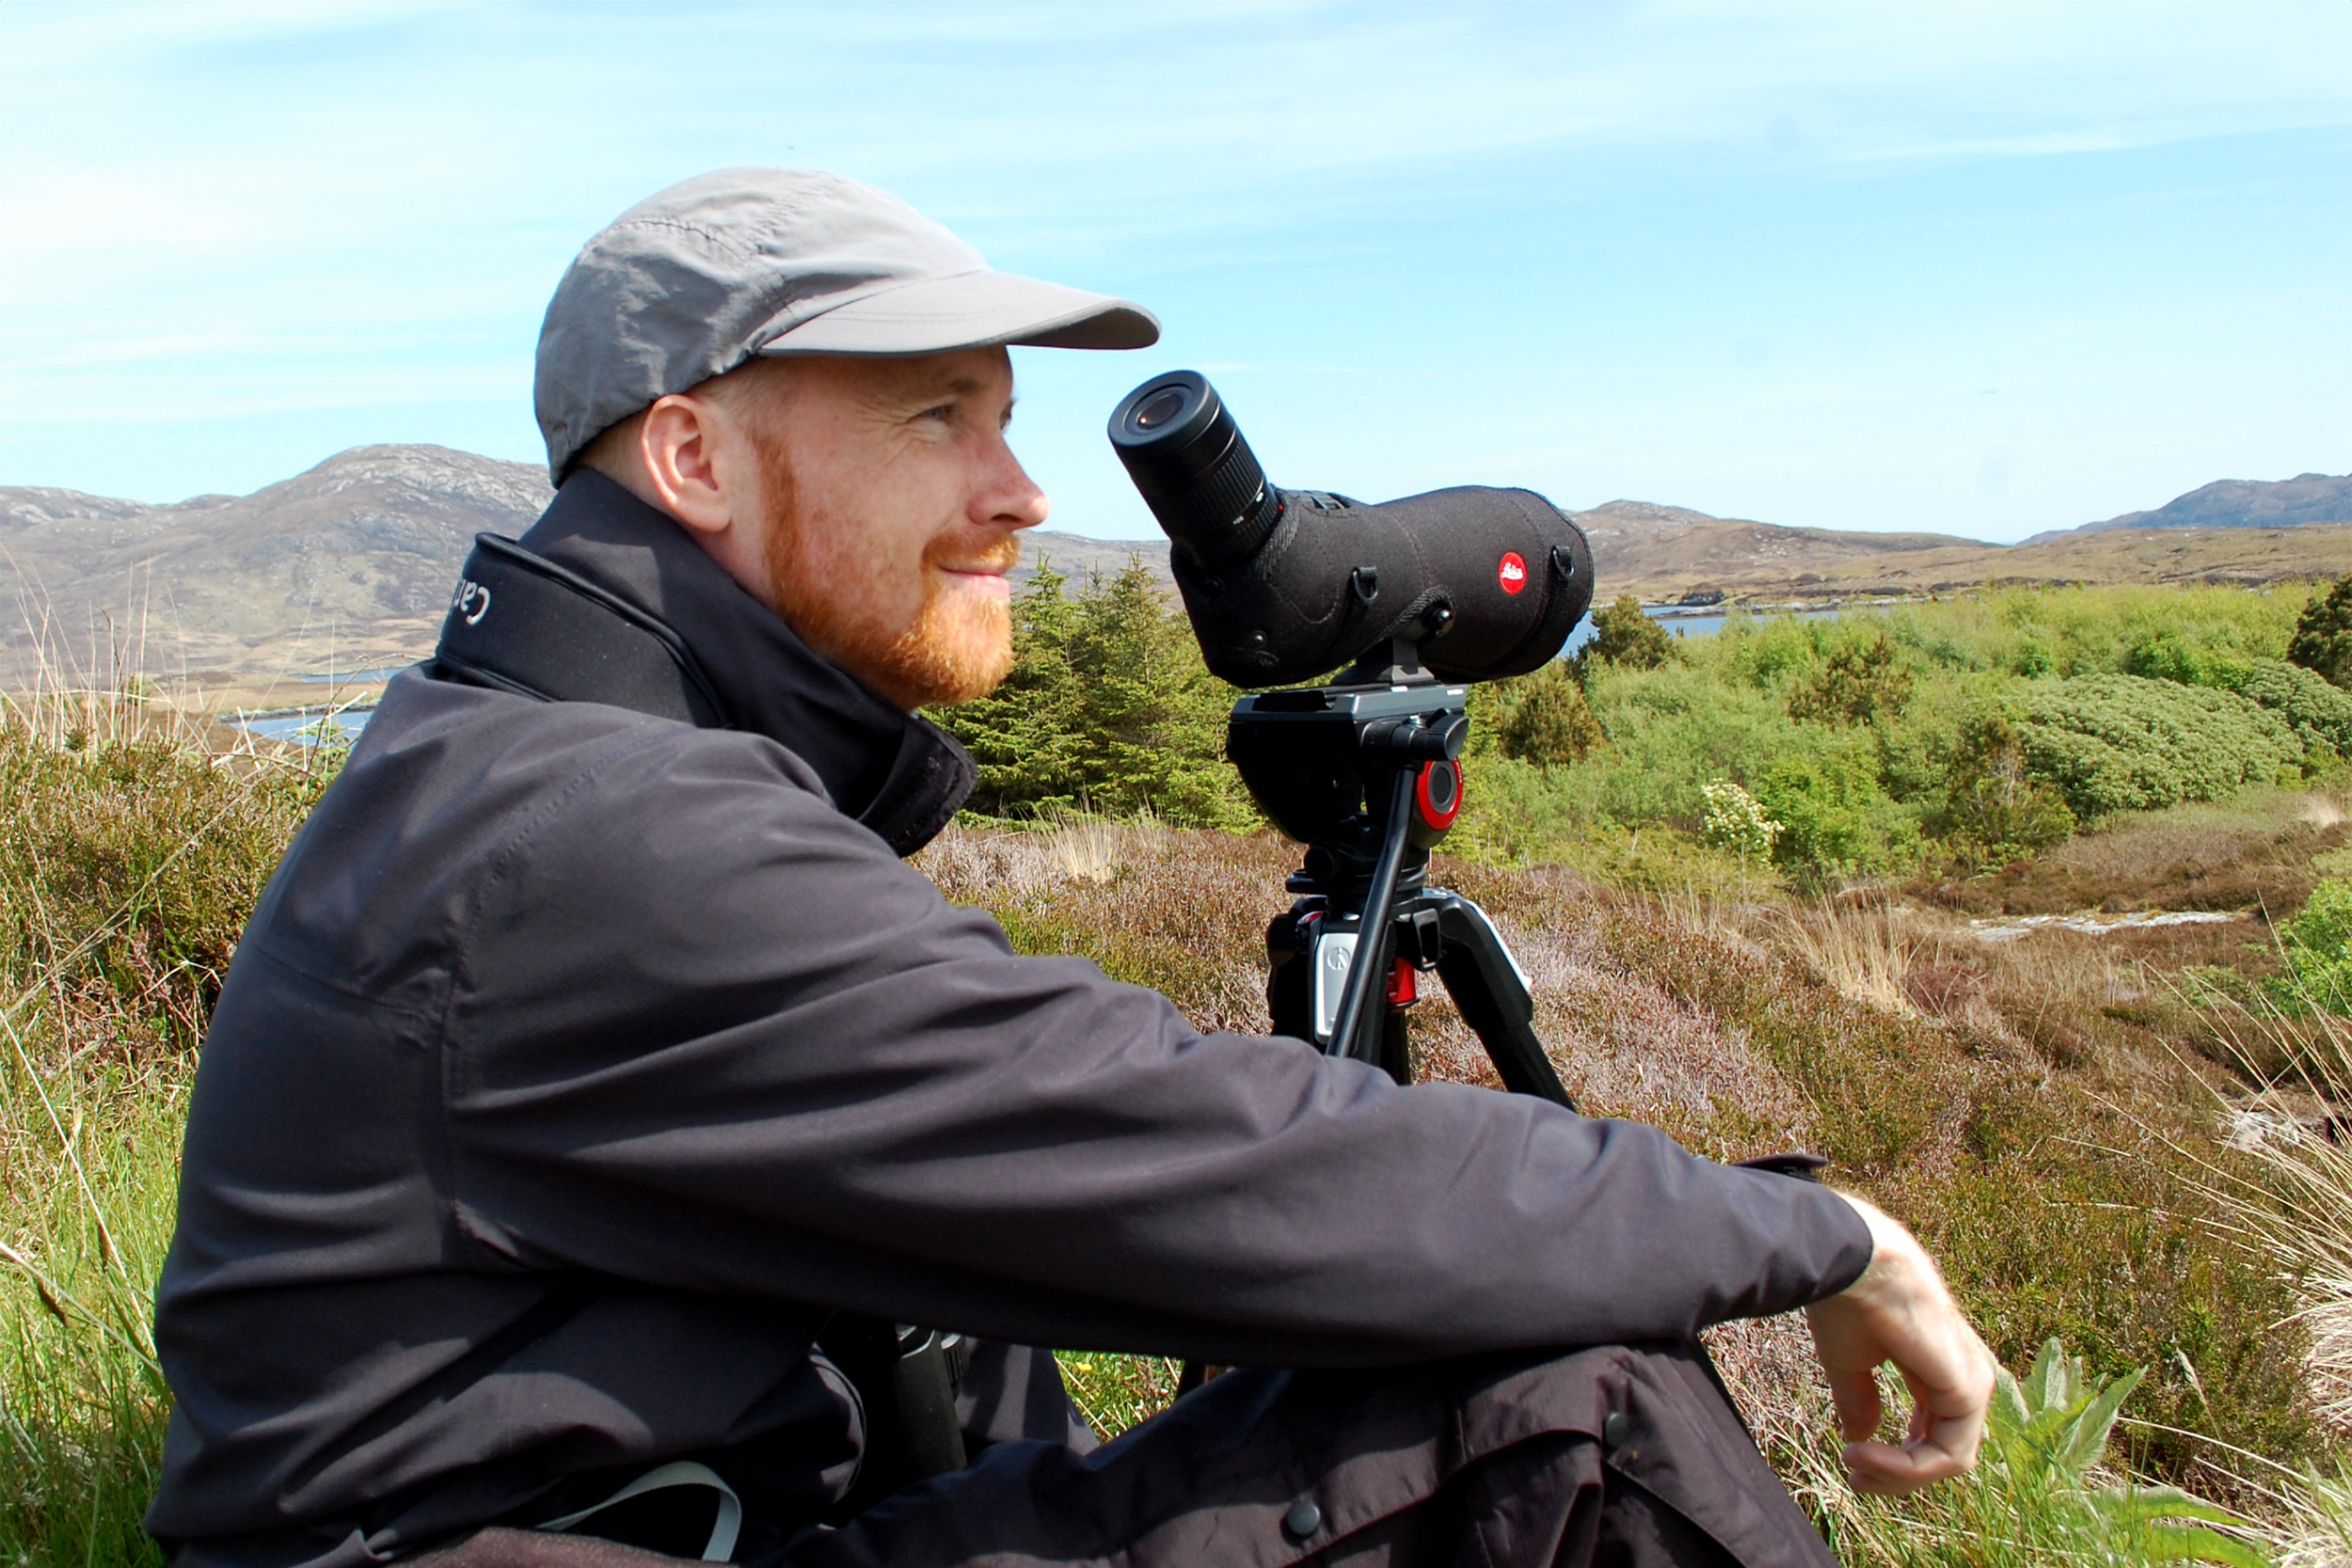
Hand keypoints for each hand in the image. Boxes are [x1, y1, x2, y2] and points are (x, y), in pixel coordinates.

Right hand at [1803, 1192, 1995, 1495]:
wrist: (1852, 1262)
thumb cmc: (1847, 1298)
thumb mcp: (1849, 1361)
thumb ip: (1860, 1400)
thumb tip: (1860, 1437)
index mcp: (1936, 1366)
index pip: (1933, 1430)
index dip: (1896, 1457)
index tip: (1849, 1459)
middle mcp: (1961, 1377)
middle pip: (1944, 1450)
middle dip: (1899, 1474)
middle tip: (1854, 1476)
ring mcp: (1971, 1384)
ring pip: (1950, 1460)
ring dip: (1899, 1476)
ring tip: (1855, 1464)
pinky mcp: (1969, 1391)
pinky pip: (1949, 1455)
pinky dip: (1907, 1468)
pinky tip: (1865, 1455)